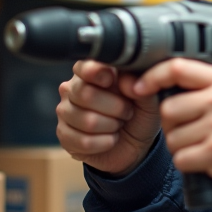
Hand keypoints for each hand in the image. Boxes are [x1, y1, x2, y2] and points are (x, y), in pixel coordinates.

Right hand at [57, 60, 161, 175]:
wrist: (134, 144)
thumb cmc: (137, 114)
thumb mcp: (146, 99)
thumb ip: (138, 84)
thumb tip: (124, 80)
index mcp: (90, 72)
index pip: (84, 66)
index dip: (99, 73)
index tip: (112, 81)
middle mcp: (71, 89)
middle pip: (86, 94)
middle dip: (116, 107)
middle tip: (127, 112)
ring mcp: (64, 112)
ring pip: (88, 121)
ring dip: (112, 126)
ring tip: (118, 125)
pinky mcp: (64, 136)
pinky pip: (84, 141)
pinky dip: (105, 142)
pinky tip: (110, 139)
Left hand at [133, 59, 211, 197]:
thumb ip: (207, 87)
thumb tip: (164, 84)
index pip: (178, 68)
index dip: (153, 76)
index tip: (141, 86)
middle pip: (168, 108)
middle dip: (173, 126)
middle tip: (195, 133)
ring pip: (173, 137)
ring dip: (182, 148)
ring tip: (206, 147)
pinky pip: (182, 158)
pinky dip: (190, 165)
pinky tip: (208, 162)